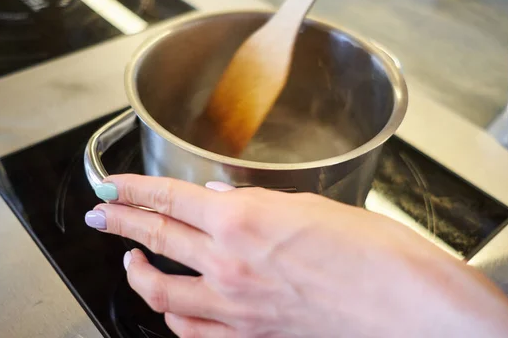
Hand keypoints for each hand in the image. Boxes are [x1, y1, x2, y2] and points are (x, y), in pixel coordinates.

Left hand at [86, 174, 507, 337]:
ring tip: (128, 263)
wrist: (409, 307)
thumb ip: (256, 203)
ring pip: (162, 291)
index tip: (111, 184)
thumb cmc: (374, 251)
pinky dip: (173, 318)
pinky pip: (193, 332)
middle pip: (156, 237)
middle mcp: (229, 263)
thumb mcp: (311, 206)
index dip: (132, 189)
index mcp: (243, 219)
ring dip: (138, 273)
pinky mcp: (252, 337)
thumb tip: (221, 197)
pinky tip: (169, 311)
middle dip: (119, 222)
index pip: (169, 198)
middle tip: (98, 212)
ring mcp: (236, 306)